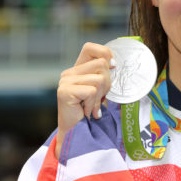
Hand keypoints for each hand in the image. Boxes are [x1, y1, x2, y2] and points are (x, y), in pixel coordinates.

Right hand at [55, 42, 113, 157]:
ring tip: (92, 106)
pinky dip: (93, 104)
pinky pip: (92, 91)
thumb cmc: (90, 111)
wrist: (76, 133)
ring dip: (100, 97)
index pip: (90, 47)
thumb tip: (116, 64)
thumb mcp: (100, 89)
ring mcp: (65, 81)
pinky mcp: (64, 91)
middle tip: (100, 98)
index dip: (105, 53)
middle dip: (107, 83)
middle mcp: (69, 72)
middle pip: (101, 64)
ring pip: (99, 79)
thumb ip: (104, 75)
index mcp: (77, 69)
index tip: (112, 67)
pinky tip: (87, 111)